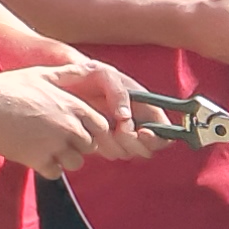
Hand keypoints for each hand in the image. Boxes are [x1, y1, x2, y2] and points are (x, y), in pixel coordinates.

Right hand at [0, 61, 128, 177]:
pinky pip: (55, 173)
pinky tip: (35, 156)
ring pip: (76, 163)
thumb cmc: (9, 86)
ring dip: (64, 159)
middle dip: (77, 146)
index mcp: (74, 106)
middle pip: (90, 147)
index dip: (90, 131)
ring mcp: (55, 144)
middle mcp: (69, 126)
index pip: (101, 127)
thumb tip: (86, 67)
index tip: (75, 130)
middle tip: (57, 140)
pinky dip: (48, 168)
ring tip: (46, 149)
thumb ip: (68, 74)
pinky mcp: (38, 159)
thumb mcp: (43, 74)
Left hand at [56, 58, 170, 162]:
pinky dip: (102, 146)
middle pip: (148, 148)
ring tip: (101, 126)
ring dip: (115, 144)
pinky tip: (92, 132)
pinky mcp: (105, 143)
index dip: (158, 136)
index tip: (142, 132)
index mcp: (145, 106)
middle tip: (119, 130)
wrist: (63, 83)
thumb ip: (119, 93)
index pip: (165, 130)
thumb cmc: (87, 74)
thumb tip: (126, 116)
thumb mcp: (104, 74)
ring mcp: (120, 135)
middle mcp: (136, 123)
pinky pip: (110, 154)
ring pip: (128, 153)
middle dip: (133, 142)